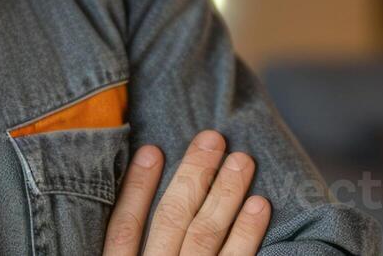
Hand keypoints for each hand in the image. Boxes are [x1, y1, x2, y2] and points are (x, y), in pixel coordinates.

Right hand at [101, 129, 272, 255]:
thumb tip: (139, 181)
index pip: (123, 228)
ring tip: (241, 160)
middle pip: (171, 220)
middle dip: (192, 176)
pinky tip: (259, 204)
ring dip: (224, 193)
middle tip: (212, 139)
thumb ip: (127, 247)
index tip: (152, 149)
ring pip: (203, 235)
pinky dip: (247, 234)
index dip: (136, 188)